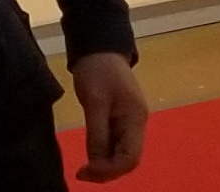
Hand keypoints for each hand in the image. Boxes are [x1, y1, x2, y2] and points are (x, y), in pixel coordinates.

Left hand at [70, 52, 149, 180]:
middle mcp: (137, 124)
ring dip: (105, 165)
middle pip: (128, 159)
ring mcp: (130, 122)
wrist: (98, 46)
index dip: (110, 170)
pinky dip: (104, 154)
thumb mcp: (94, 101)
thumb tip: (96, 164)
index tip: (86, 172)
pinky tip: (90, 157)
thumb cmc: (97, 69)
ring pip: (122, 154)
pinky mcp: (120, 119)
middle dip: (107, 171)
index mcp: (135, 118)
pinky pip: (116, 144)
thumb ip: (97, 134)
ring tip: (84, 169)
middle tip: (82, 174)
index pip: (130, 157)